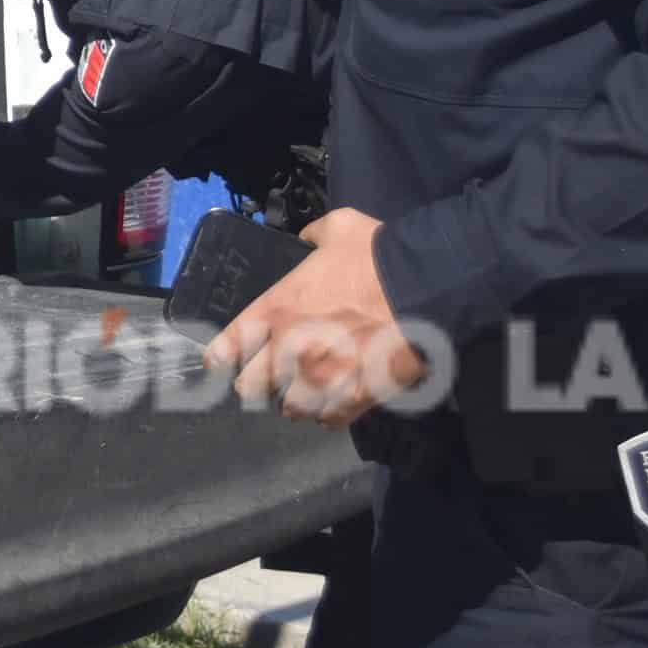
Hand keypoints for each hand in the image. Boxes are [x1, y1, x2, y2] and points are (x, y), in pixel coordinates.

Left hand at [202, 208, 426, 427]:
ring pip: (290, 409)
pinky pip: (328, 420)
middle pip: (250, 388)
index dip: (223, 357)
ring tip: (306, 391)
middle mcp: (289, 351)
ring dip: (295, 400)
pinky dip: (330, 413)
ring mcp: (322, 379)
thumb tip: (308, 240)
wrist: (425, 286)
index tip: (225, 361)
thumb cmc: (376, 254)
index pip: (226, 349)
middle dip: (258, 382)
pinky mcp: (354, 399)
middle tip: (272, 375)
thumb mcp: (337, 228)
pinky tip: (336, 402)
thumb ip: (312, 236)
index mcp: (276, 310)